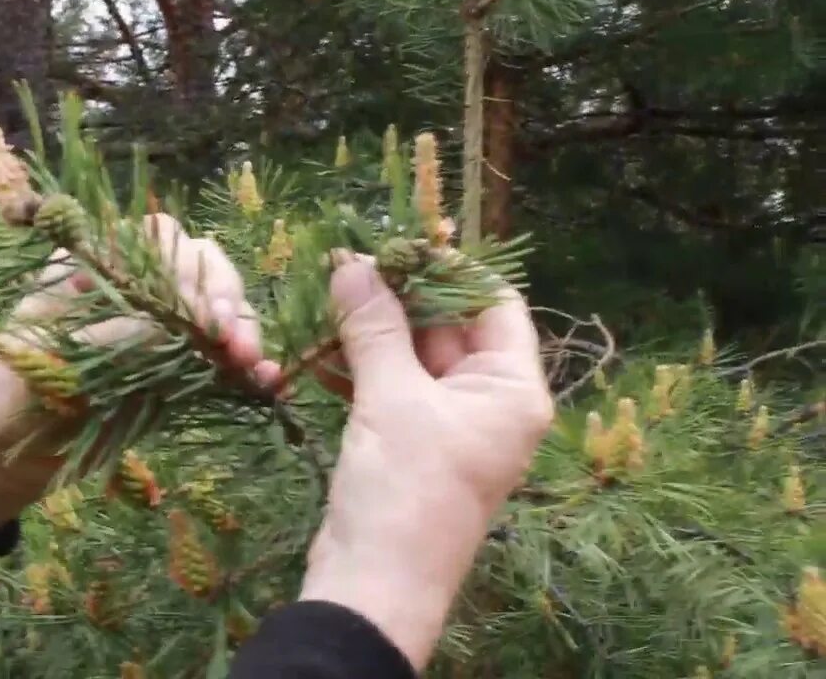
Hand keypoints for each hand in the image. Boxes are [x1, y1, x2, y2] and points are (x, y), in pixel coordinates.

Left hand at [0, 214, 276, 532]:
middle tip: (235, 344)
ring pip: (216, 311)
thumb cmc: (5, 396)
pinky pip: (214, 360)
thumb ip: (116, 335)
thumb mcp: (52, 359)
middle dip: (225, 299)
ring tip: (254, 367)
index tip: (201, 317)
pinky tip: (264, 382)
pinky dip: (241, 368)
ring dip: (241, 333)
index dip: (188, 270)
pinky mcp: (169, 375)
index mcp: (92, 265)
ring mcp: (154, 331)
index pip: (158, 241)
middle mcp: (130, 288)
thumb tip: (184, 324)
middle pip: (200, 268)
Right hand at [299, 256, 553, 668]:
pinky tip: (318, 345)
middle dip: (398, 296)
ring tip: (325, 292)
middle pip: (449, 327)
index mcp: (511, 389)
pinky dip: (358, 366)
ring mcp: (448, 425)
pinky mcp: (409, 444)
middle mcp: (489, 403)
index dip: (448, 271)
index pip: (494, 305)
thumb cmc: (404, 490)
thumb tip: (352, 262)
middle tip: (347, 261)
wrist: (373, 586)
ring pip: (412, 357)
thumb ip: (374, 326)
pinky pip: (389, 388)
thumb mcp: (391, 399)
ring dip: (371, 329)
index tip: (397, 243)